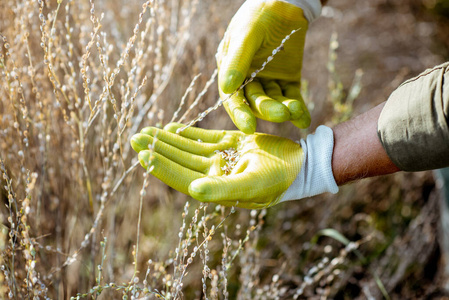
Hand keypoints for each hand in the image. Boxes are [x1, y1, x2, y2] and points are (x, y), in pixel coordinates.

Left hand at [130, 123, 337, 208]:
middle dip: (157, 150)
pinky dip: (186, 133)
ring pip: (187, 148)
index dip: (161, 167)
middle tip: (134, 138)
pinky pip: (203, 138)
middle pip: (179, 161)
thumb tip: (192, 191)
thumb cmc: (280, 177)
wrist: (300, 163)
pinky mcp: (230, 144)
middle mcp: (214, 174)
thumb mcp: (252, 184)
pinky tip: (171, 128)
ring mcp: (221, 158)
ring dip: (167, 140)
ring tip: (146, 131)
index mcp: (217, 187)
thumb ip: (222, 188)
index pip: (182, 177)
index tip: (142, 154)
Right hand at [217, 0, 310, 133]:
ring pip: (275, 101)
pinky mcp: (288, 80)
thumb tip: (226, 89)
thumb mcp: (246, 35)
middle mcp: (248, 80)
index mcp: (231, 71)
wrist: (286, 2)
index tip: (249, 127)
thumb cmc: (259, 15)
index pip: (233, 98)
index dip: (240, 114)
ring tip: (296, 111)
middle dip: (268, 110)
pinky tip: (304, 120)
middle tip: (282, 114)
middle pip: (256, 102)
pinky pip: (292, 97)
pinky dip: (298, 110)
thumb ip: (237, 61)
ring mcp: (269, 81)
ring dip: (285, 109)